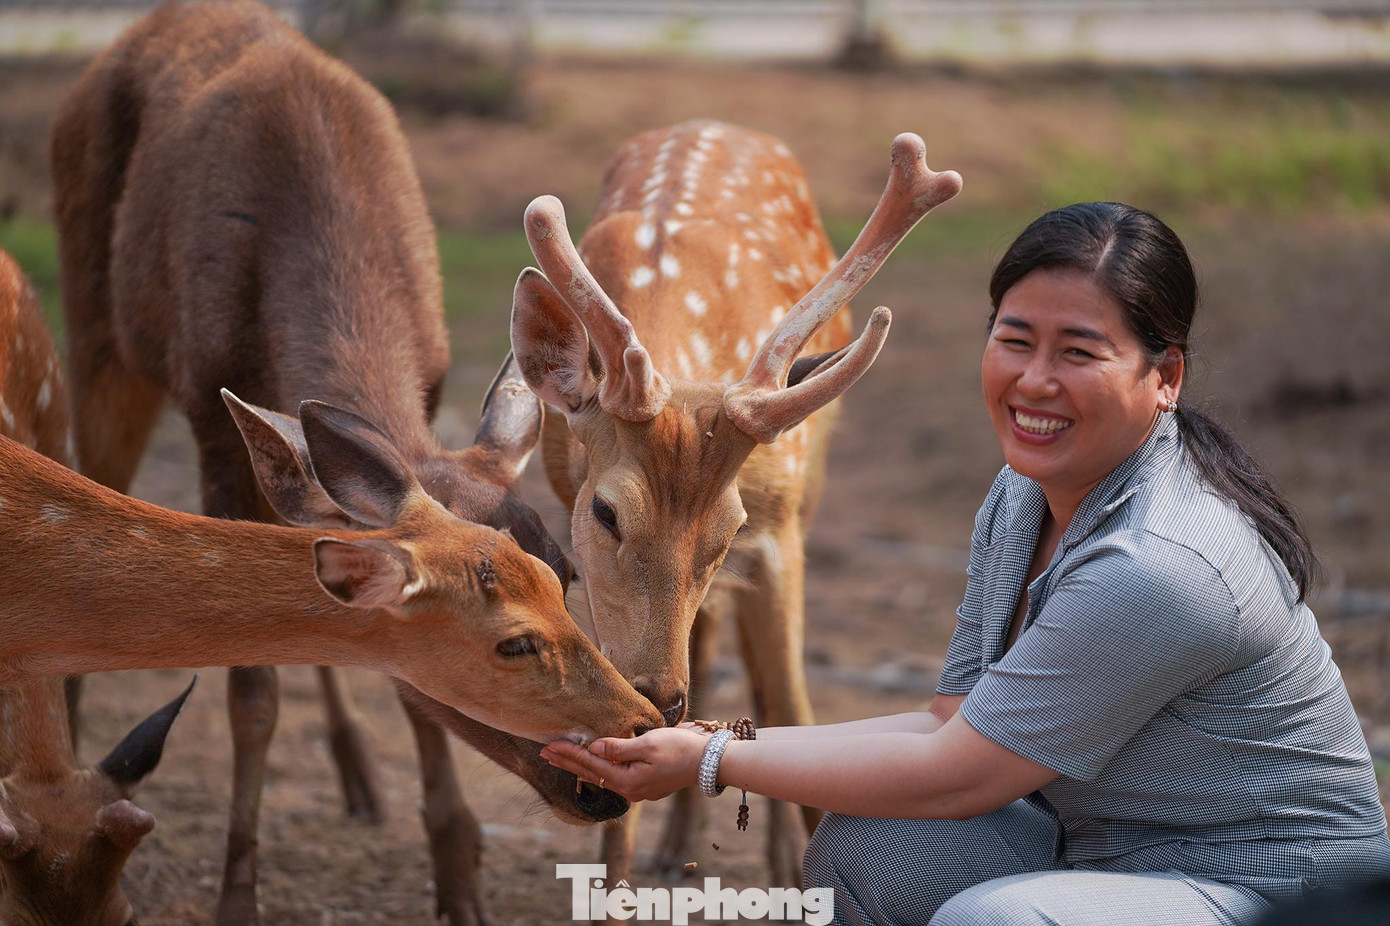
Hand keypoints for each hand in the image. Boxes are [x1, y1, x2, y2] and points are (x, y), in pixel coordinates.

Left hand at [541, 727, 708, 802]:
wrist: (709, 762)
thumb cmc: (681, 749)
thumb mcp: (649, 743)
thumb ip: (619, 747)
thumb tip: (594, 746)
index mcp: (627, 780)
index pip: (590, 764)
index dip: (568, 753)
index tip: (548, 745)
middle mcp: (629, 790)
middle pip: (591, 773)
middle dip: (567, 762)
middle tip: (544, 752)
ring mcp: (637, 789)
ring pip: (601, 776)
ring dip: (580, 766)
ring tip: (561, 758)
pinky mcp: (645, 784)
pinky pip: (614, 776)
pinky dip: (598, 768)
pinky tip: (591, 764)